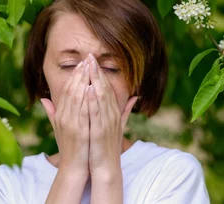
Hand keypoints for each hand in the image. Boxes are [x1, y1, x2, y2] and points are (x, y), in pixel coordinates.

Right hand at [41, 59, 90, 178]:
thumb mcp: (59, 128)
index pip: (66, 91)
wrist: (73, 168)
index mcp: (60, 115)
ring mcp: (71, 124)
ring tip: (89, 67)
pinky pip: (83, 111)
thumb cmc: (69, 147)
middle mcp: (63, 117)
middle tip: (86, 60)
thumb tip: (43, 99)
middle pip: (70, 90)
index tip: (81, 64)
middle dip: (79, 74)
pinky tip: (91, 87)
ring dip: (83, 81)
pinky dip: (86, 99)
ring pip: (76, 97)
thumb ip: (52, 112)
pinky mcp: (79, 131)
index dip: (73, 76)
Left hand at [86, 54, 137, 176]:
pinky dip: (93, 101)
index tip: (93, 59)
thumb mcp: (118, 125)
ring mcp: (107, 122)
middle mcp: (112, 114)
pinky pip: (96, 113)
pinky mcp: (100, 131)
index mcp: (113, 112)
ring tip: (89, 66)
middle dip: (97, 71)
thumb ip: (125, 110)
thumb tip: (135, 96)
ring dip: (95, 80)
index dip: (100, 73)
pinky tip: (88, 89)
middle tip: (90, 55)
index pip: (106, 88)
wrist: (107, 167)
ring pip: (101, 97)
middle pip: (104, 88)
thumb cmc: (108, 145)